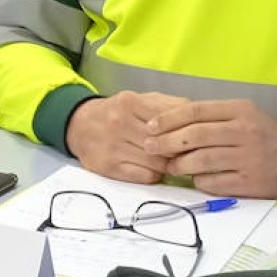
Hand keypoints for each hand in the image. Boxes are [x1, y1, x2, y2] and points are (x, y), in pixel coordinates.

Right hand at [66, 91, 190, 183]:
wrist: (79, 125)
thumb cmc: (117, 113)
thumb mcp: (141, 99)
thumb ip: (169, 105)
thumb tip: (197, 117)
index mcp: (130, 102)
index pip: (171, 122)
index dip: (187, 132)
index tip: (195, 138)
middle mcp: (119, 123)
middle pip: (165, 144)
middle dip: (181, 151)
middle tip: (190, 154)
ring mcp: (113, 146)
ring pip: (157, 163)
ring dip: (169, 165)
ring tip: (173, 161)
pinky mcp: (108, 167)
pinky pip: (144, 177)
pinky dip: (155, 175)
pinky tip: (154, 168)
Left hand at [144, 99, 276, 198]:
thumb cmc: (262, 134)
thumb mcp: (242, 114)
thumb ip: (211, 117)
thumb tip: (168, 124)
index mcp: (240, 110)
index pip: (195, 111)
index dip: (168, 119)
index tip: (150, 127)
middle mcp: (244, 132)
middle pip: (195, 136)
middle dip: (166, 142)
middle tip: (150, 147)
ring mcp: (248, 158)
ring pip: (201, 161)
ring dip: (179, 164)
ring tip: (170, 166)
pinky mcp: (250, 183)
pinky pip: (213, 182)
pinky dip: (198, 181)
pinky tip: (194, 178)